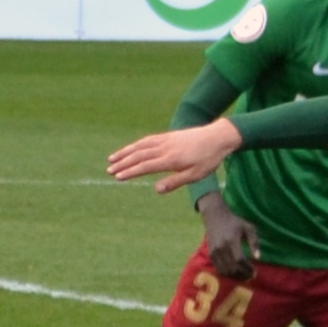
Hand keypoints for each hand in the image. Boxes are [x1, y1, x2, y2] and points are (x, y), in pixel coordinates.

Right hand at [107, 120, 244, 192]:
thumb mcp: (195, 176)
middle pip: (139, 155)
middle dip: (123, 163)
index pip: (145, 166)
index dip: (130, 171)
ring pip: (140, 146)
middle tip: (109, 170)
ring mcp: (165, 140)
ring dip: (125, 152)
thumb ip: (175, 182)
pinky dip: (136, 145)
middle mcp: (165, 148)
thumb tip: (156, 190)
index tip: (118, 176)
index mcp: (171, 159)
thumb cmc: (208, 159)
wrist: (218, 136)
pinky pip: (147, 140)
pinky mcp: (168, 136)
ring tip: (112, 158)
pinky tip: (130, 149)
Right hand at [195, 192, 259, 279]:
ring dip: (235, 276)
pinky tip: (235, 273)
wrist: (215, 216)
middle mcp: (222, 247)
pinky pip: (219, 269)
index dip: (247, 269)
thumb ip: (254, 242)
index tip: (255, 272)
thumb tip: (258, 257)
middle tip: (251, 276)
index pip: (240, 260)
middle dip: (243, 275)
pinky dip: (228, 274)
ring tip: (244, 276)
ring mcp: (215, 251)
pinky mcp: (211, 254)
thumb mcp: (248, 228)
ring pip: (225, 271)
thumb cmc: (235, 222)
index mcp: (232, 240)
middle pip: (232, 268)